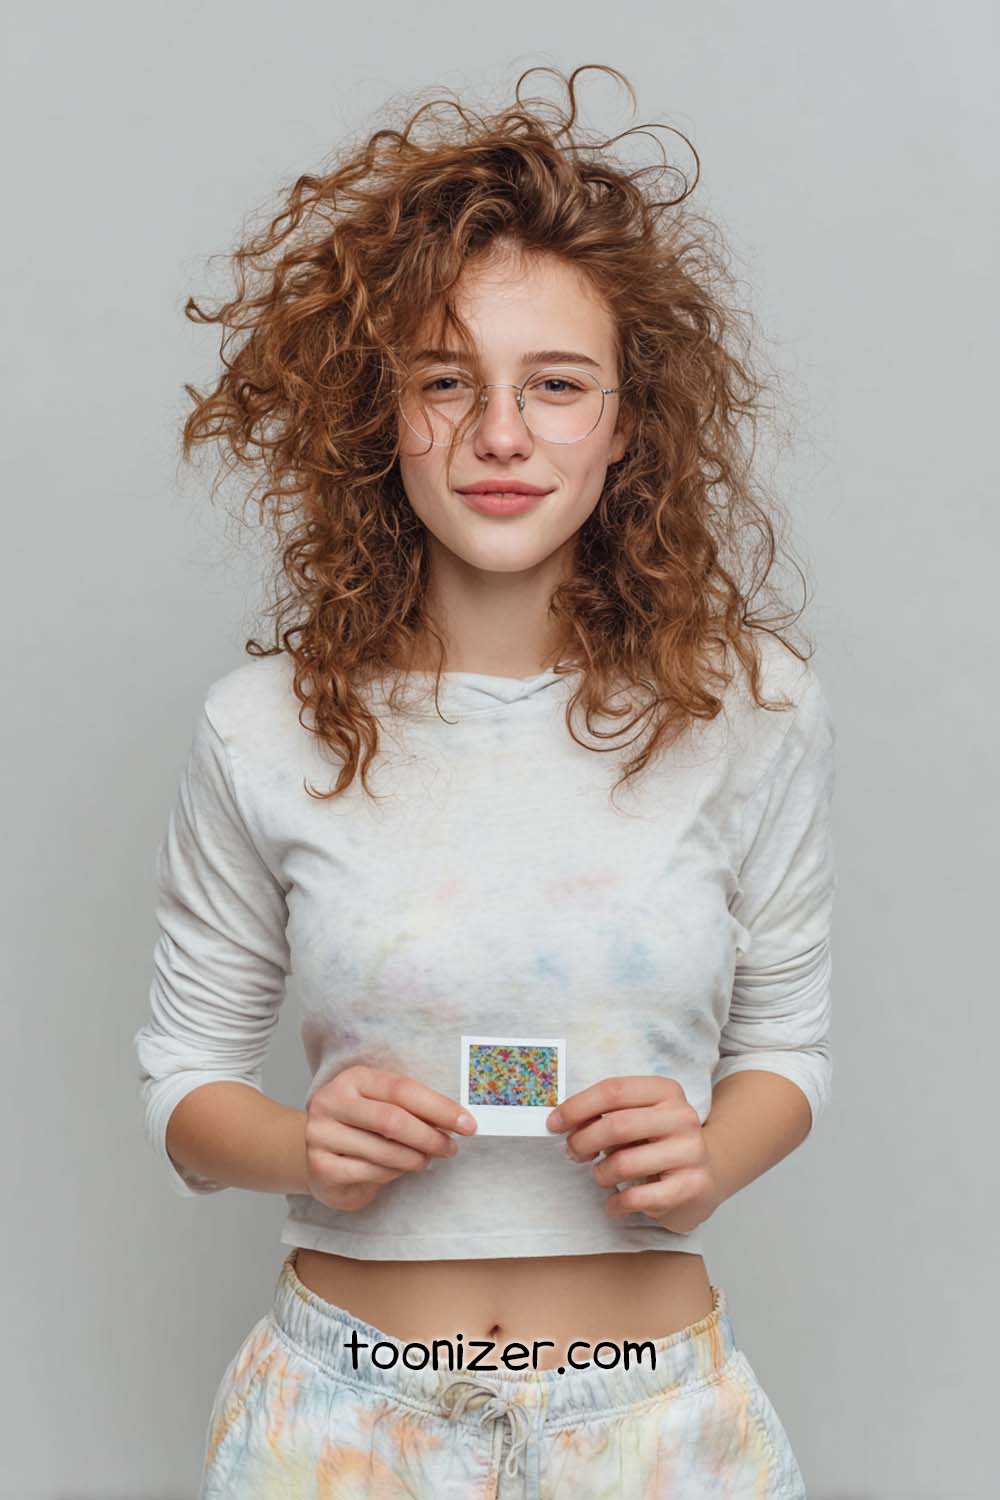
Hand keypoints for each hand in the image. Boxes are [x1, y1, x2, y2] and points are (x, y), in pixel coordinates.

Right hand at [305, 1065, 476, 1211]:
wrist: (322, 1155)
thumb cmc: (363, 1127)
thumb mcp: (383, 1105)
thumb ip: (412, 1107)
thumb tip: (458, 1119)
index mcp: (353, 1077)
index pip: (401, 1089)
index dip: (438, 1107)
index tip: (467, 1123)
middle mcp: (331, 1101)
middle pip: (392, 1120)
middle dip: (429, 1136)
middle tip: (450, 1148)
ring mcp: (321, 1134)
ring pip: (384, 1151)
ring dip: (415, 1159)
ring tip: (427, 1159)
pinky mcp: (320, 1167)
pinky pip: (371, 1173)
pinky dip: (394, 1174)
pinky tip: (400, 1170)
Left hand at [546, 1075, 722, 1233]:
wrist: (706, 1176)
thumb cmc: (658, 1143)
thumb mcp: (638, 1118)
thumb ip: (606, 1115)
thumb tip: (562, 1121)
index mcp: (666, 1091)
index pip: (614, 1090)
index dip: (578, 1106)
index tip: (554, 1122)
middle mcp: (681, 1117)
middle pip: (617, 1125)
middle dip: (584, 1141)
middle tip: (573, 1152)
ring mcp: (691, 1152)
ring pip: (624, 1163)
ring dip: (601, 1174)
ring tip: (603, 1175)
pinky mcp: (692, 1186)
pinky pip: (638, 1197)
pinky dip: (617, 1203)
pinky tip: (615, 1203)